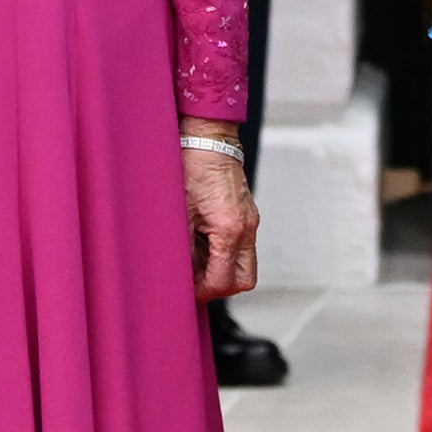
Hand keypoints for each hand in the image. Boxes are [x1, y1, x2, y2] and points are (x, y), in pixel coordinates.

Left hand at [187, 129, 257, 300]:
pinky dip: (225, 253)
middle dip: (221, 286)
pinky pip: (242, 246)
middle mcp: (247, 228)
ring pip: (245, 264)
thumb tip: (181, 273)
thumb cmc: (193, 169)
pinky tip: (203, 242)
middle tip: (196, 280)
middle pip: (245, 279)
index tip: (186, 288)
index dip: (203, 291)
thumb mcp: (180, 213)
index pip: (223, 280)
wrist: (209, 140)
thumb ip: (184, 248)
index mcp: (230, 230)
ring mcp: (250, 221)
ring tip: (196, 259)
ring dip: (222, 269)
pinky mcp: (247, 214)